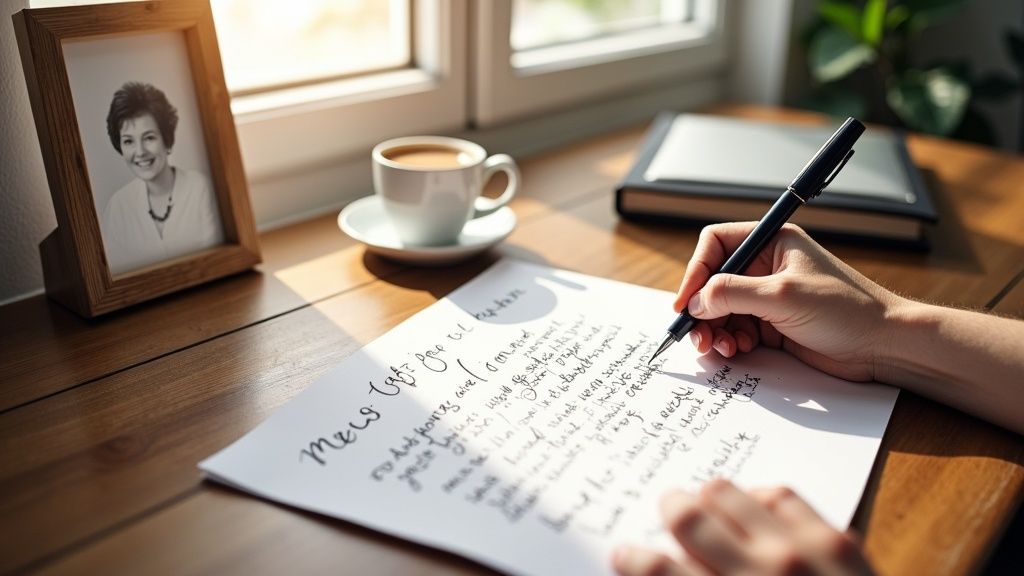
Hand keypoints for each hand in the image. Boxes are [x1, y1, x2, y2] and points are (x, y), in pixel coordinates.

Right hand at [612, 479, 872, 575]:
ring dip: (710, 498)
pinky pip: (781, 494)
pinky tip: (756, 510)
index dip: (632, 558)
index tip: (625, 553)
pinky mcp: (834, 540)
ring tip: (709, 505)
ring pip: (727, 492)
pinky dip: (760, 498)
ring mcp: (796, 553)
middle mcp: (755, 575)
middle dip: (668, 510)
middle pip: (687, 517)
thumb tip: (659, 571)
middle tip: (668, 510)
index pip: (655, 569)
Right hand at [673, 223, 900, 380]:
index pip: (716, 245)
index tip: (687, 301)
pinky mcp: (772, 326)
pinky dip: (730, 342)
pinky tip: (737, 351)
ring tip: (720, 348)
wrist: (884, 346)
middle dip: (702, 309)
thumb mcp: (782, 295)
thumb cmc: (846, 309)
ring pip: (720, 311)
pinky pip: (736, 331)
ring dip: (714, 330)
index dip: (696, 270)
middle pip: (713, 282)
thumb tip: (695, 302)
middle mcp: (766, 267)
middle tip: (696, 334)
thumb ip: (732, 294)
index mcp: (771, 243)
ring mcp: (768, 298)